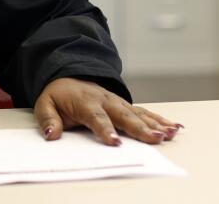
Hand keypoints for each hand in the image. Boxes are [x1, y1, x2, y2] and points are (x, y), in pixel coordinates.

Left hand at [33, 77, 181, 145]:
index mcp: (86, 102)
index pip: (97, 117)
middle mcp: (106, 101)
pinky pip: (144, 112)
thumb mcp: (45, 104)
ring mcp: (118, 102)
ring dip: (155, 124)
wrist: (68, 75)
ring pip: (138, 114)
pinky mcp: (125, 105)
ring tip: (170, 134)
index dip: (106, 130)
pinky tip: (173, 127)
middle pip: (124, 116)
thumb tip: (51, 134)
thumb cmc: (59, 94)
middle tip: (155, 139)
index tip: (115, 142)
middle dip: (140, 128)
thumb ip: (48, 119)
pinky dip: (159, 119)